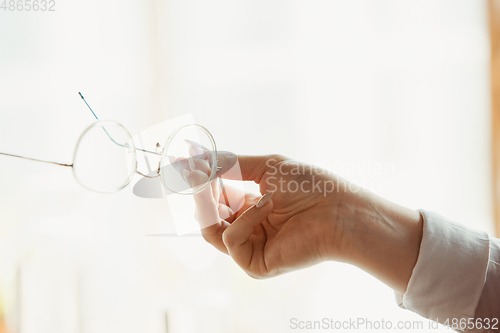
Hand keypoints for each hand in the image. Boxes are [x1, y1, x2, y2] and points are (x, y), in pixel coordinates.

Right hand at [187, 154, 348, 278]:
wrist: (338, 210)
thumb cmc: (309, 186)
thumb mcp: (265, 168)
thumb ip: (229, 165)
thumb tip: (195, 158)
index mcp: (251, 208)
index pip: (215, 200)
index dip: (201, 183)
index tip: (186, 164)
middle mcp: (249, 229)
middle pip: (208, 216)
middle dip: (200, 192)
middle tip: (195, 172)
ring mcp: (251, 248)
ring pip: (211, 231)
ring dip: (209, 205)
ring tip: (212, 184)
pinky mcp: (255, 264)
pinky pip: (232, 240)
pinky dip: (245, 219)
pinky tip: (267, 206)